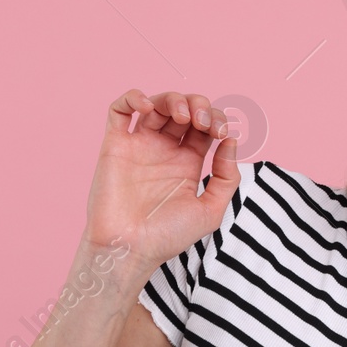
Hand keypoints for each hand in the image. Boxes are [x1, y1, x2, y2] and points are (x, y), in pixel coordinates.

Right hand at [83, 89, 238, 266]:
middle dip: (199, 106)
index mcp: (186, 163)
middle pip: (183, 110)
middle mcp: (163, 151)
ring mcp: (139, 146)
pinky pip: (120, 110)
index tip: (222, 133)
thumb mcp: (210, 211)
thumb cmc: (167, 237)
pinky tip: (148, 106)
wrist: (130, 249)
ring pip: (156, 104)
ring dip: (173, 99)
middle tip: (203, 122)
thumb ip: (227, 177)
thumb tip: (231, 141)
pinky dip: (133, 98)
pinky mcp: (115, 145)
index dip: (216, 120)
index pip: (204, 127)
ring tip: (183, 115)